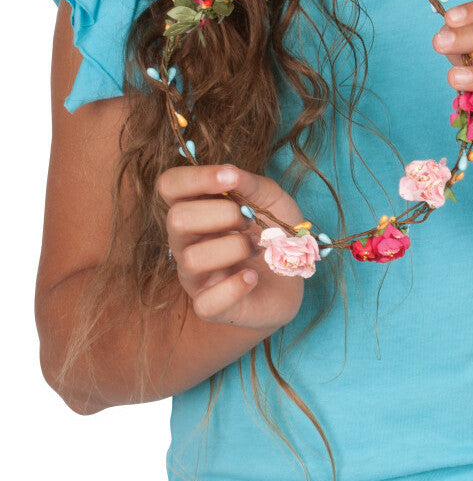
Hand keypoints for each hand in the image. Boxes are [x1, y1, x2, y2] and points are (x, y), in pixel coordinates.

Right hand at [156, 163, 306, 331]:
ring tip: (256, 249)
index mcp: (196, 207)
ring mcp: (194, 276)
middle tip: (248, 221)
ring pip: (192, 259)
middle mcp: (186, 241)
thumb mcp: (271, 199)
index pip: (170, 186)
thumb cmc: (275, 232)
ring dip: (234, 248)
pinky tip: (252, 277)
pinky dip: (236, 287)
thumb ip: (250, 185)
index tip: (230, 177)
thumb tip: (229, 173)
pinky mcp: (208, 307)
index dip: (195, 178)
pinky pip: (207, 303)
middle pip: (177, 219)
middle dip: (222, 214)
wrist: (294, 277)